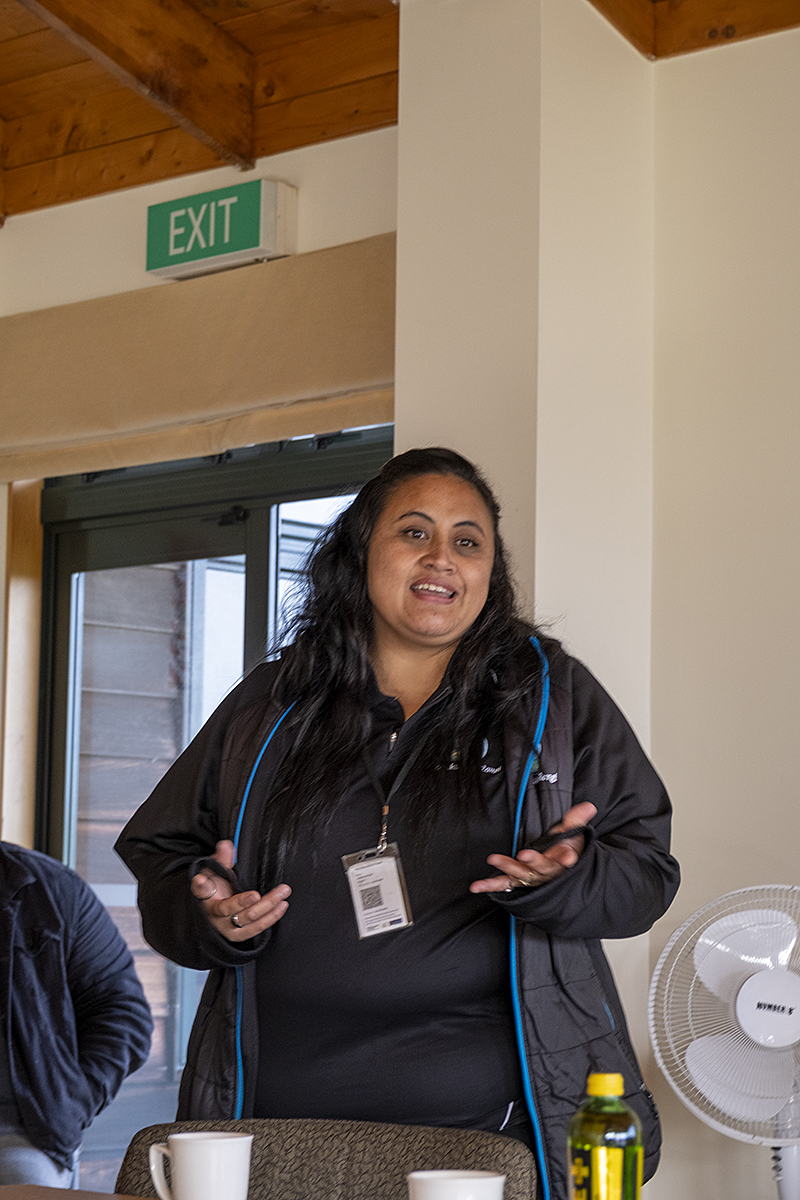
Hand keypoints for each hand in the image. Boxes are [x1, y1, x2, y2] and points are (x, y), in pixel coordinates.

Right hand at [191, 839, 290, 941]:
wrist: (214, 911)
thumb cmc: (214, 889)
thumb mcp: (214, 872)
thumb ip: (221, 859)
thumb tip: (226, 845)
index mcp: (205, 897)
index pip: (202, 891)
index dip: (202, 886)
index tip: (202, 880)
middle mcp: (215, 916)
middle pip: (232, 909)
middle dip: (250, 901)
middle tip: (266, 893)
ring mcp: (227, 928)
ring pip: (248, 919)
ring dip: (268, 907)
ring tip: (282, 895)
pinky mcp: (239, 934)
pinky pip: (256, 928)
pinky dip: (270, 918)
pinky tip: (281, 906)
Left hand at [469, 802, 596, 893]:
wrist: (558, 870)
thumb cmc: (565, 849)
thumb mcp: (572, 834)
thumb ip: (577, 819)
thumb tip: (589, 806)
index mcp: (561, 860)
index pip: (566, 858)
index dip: (566, 857)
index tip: (568, 857)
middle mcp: (546, 872)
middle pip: (541, 867)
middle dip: (533, 861)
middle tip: (524, 854)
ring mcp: (531, 878)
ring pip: (520, 874)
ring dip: (507, 868)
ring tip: (494, 859)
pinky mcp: (519, 881)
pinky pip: (504, 884)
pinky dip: (490, 886)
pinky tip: (476, 887)